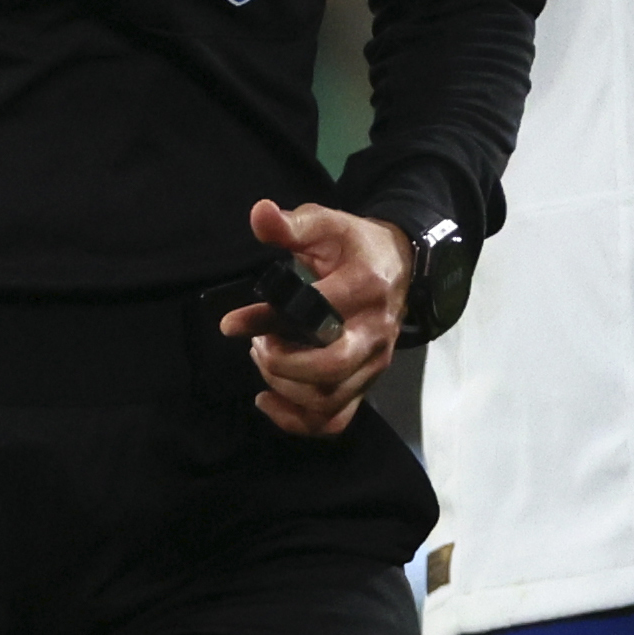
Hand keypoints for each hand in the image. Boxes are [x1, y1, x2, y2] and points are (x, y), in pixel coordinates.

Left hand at [218, 199, 410, 438]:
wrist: (399, 266)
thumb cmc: (353, 245)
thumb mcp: (326, 224)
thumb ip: (291, 224)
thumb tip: (259, 213)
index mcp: (365, 287)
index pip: (316, 311)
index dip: (269, 320)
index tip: (233, 324)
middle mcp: (374, 332)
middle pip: (329, 369)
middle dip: (281, 364)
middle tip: (258, 345)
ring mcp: (374, 363)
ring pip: (328, 400)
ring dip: (284, 388)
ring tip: (264, 359)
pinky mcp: (368, 383)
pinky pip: (335, 420)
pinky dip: (297, 420)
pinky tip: (268, 399)